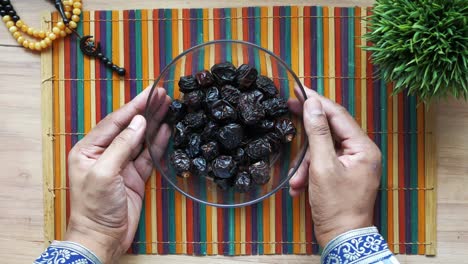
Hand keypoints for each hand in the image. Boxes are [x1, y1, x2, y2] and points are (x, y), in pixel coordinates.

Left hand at [65, 87, 170, 262]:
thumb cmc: (94, 207)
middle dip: (145, 110)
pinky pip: (148, 155)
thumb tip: (138, 123)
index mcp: (88, 149)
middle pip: (128, 126)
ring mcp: (121, 165)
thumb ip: (121, 146)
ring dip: (153, 123)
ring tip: (167, 106)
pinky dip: (158, 143)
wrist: (102, 237)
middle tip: (162, 94)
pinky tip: (166, 129)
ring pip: (140, 139)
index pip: (114, 122)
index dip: (133, 106)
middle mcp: (105, 153)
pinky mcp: (134, 176)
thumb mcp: (104, 173)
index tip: (149, 92)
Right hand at [288, 86, 381, 247]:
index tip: (299, 89)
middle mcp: (361, 152)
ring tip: (297, 180)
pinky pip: (323, 162)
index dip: (317, 100)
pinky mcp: (342, 173)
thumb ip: (317, 133)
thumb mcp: (323, 166)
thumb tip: (312, 105)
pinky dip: (309, 173)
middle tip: (289, 107)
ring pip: (323, 148)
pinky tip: (299, 187)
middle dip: (308, 131)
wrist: (342, 237)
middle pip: (330, 129)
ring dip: (305, 163)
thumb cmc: (337, 205)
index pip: (338, 114)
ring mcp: (352, 163)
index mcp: (363, 147)